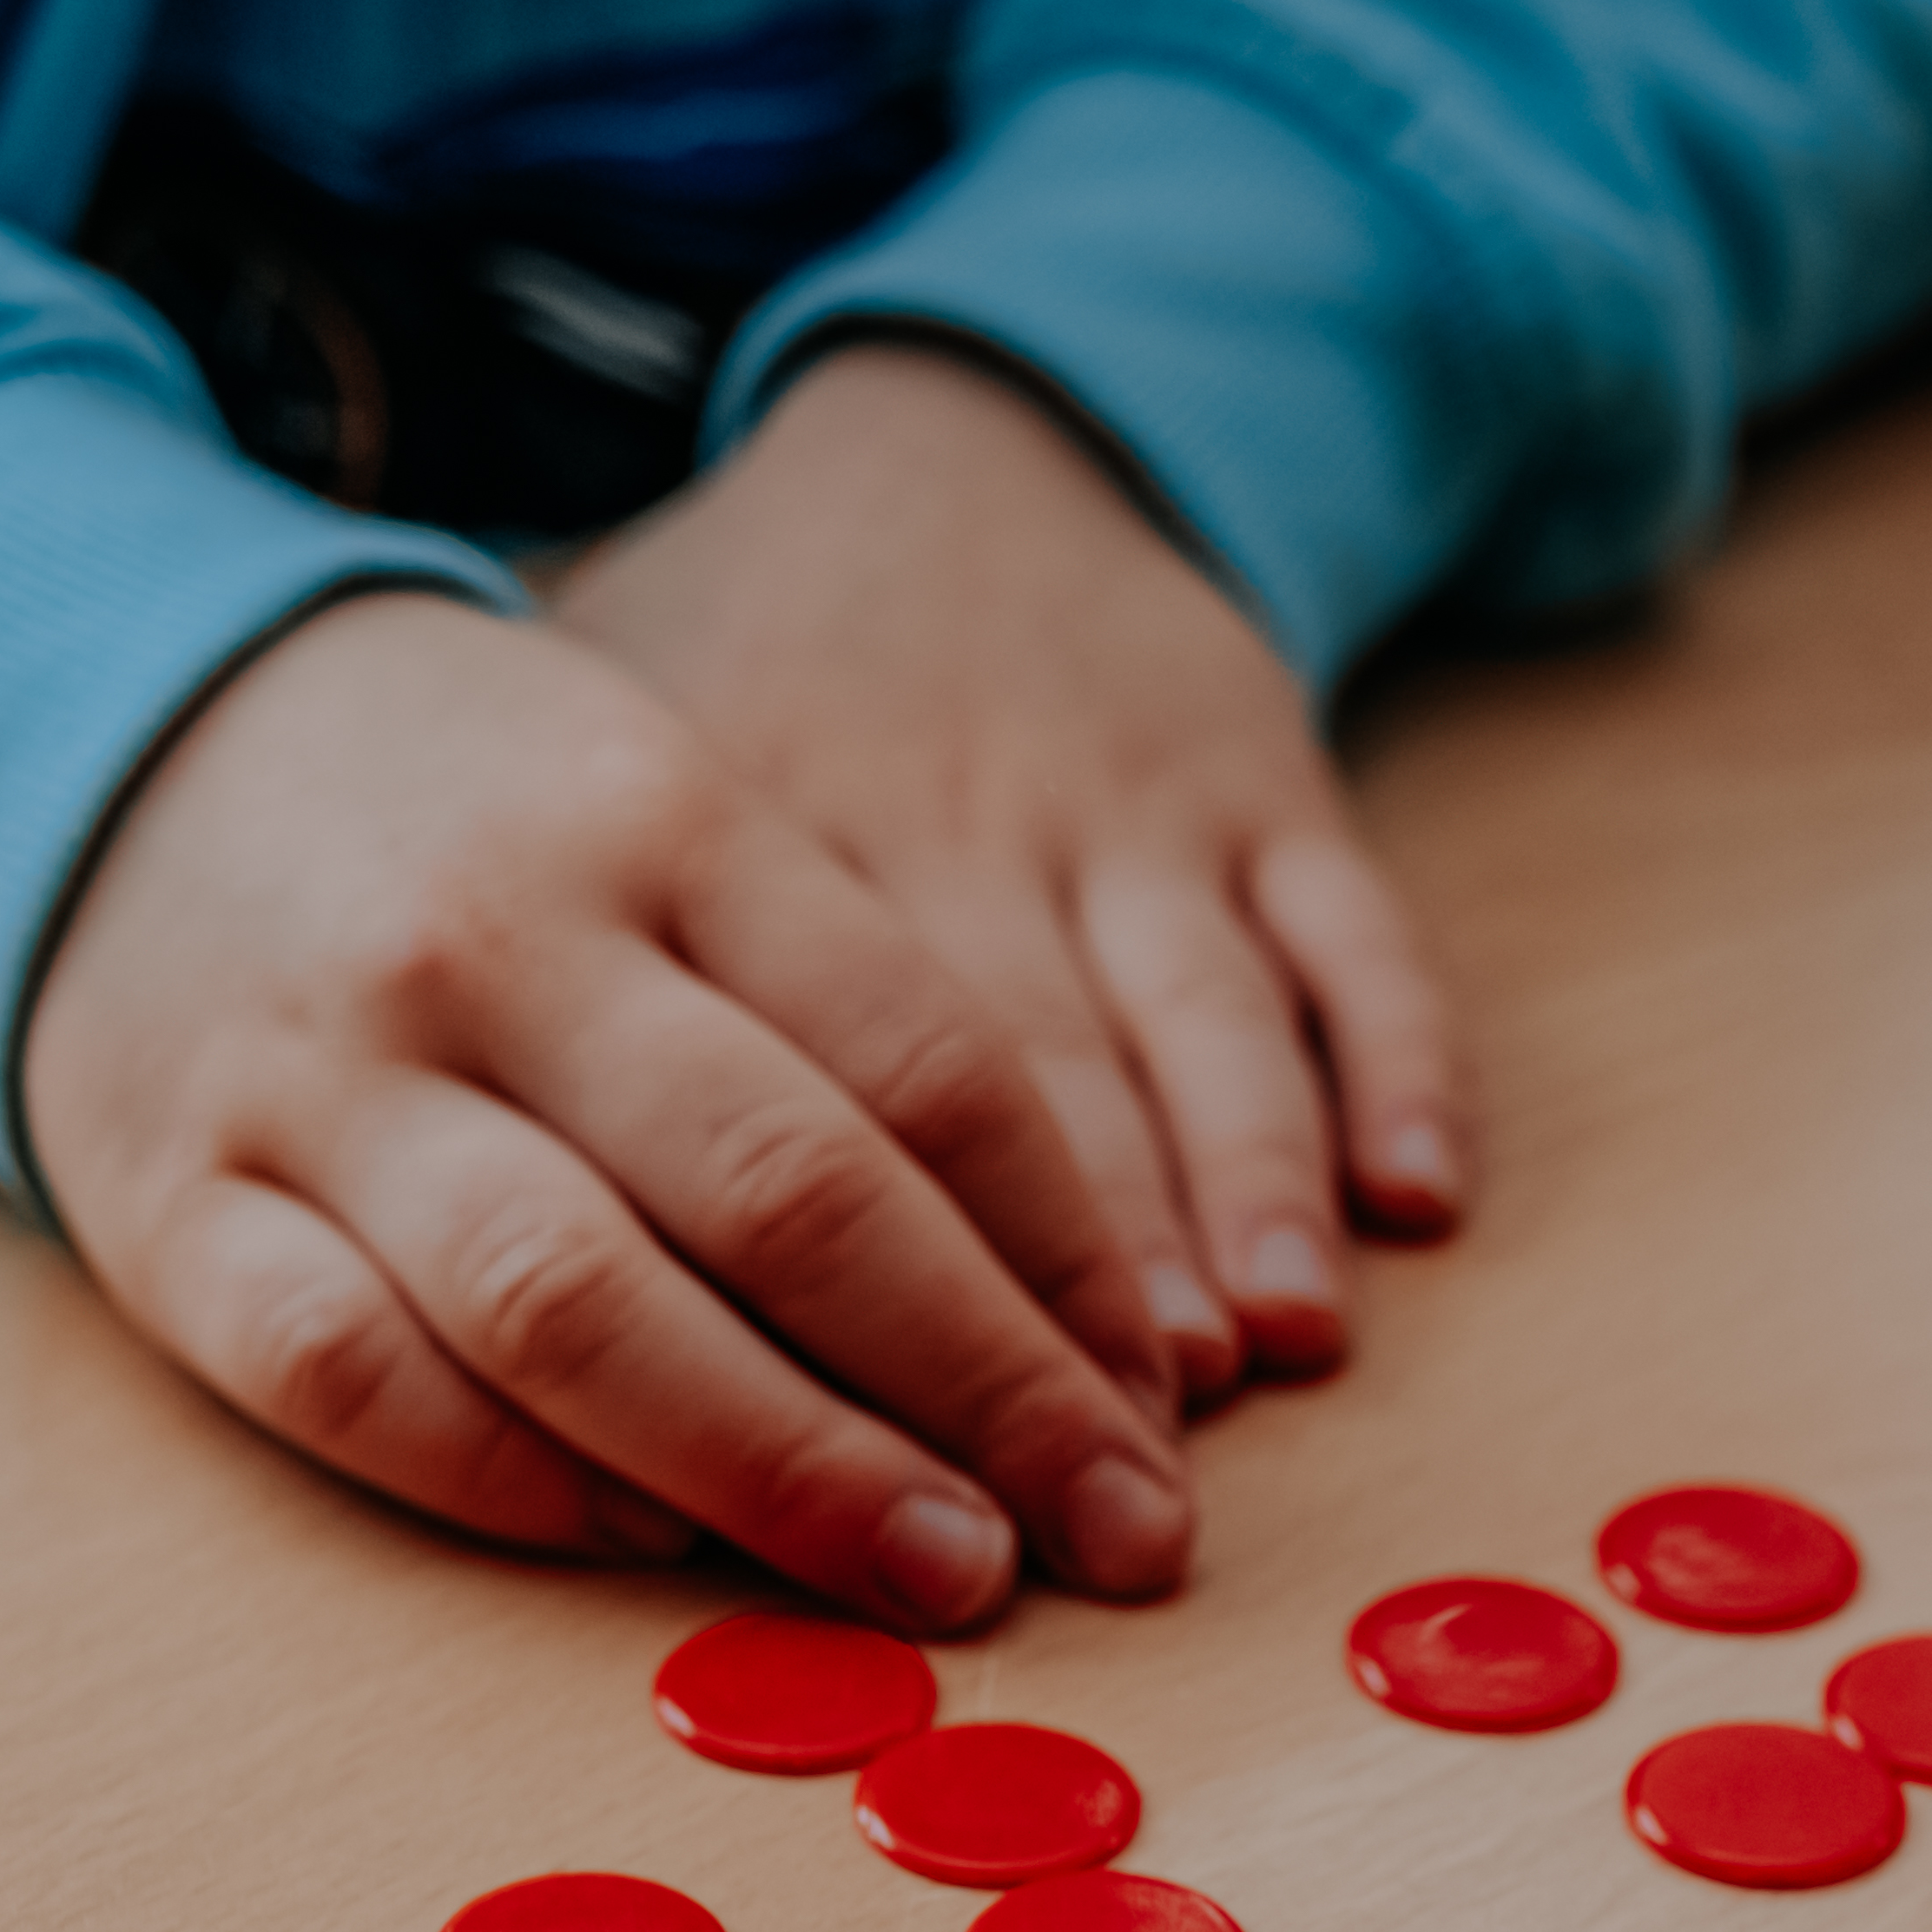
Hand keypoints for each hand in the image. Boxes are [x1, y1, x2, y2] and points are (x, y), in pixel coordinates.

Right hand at [19, 592, 1193, 1631]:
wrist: (129, 740)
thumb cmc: (483, 829)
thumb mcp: (683, 834)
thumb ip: (846, 1033)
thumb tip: (1064, 1317)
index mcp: (664, 821)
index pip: (924, 1063)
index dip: (1069, 1267)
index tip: (1158, 1419)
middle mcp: (494, 943)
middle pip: (784, 1193)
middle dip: (978, 1392)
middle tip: (1113, 1539)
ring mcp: (316, 1079)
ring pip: (572, 1300)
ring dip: (782, 1466)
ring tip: (935, 1576)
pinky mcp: (165, 1206)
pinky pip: (350, 1375)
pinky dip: (508, 1478)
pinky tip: (645, 1544)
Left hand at [554, 339, 1464, 1404]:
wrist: (923, 447)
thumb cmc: (731, 701)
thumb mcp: (583, 800)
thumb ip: (548, 1022)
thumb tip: (514, 1332)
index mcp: (736, 849)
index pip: (799, 1119)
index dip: (863, 1306)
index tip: (901, 1480)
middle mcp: (937, 821)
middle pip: (1010, 1093)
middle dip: (1063, 1310)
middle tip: (1104, 1484)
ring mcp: (1116, 797)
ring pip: (1191, 1015)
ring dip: (1236, 1193)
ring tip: (1261, 1353)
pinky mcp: (1261, 768)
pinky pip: (1350, 926)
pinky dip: (1397, 1059)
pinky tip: (1418, 1199)